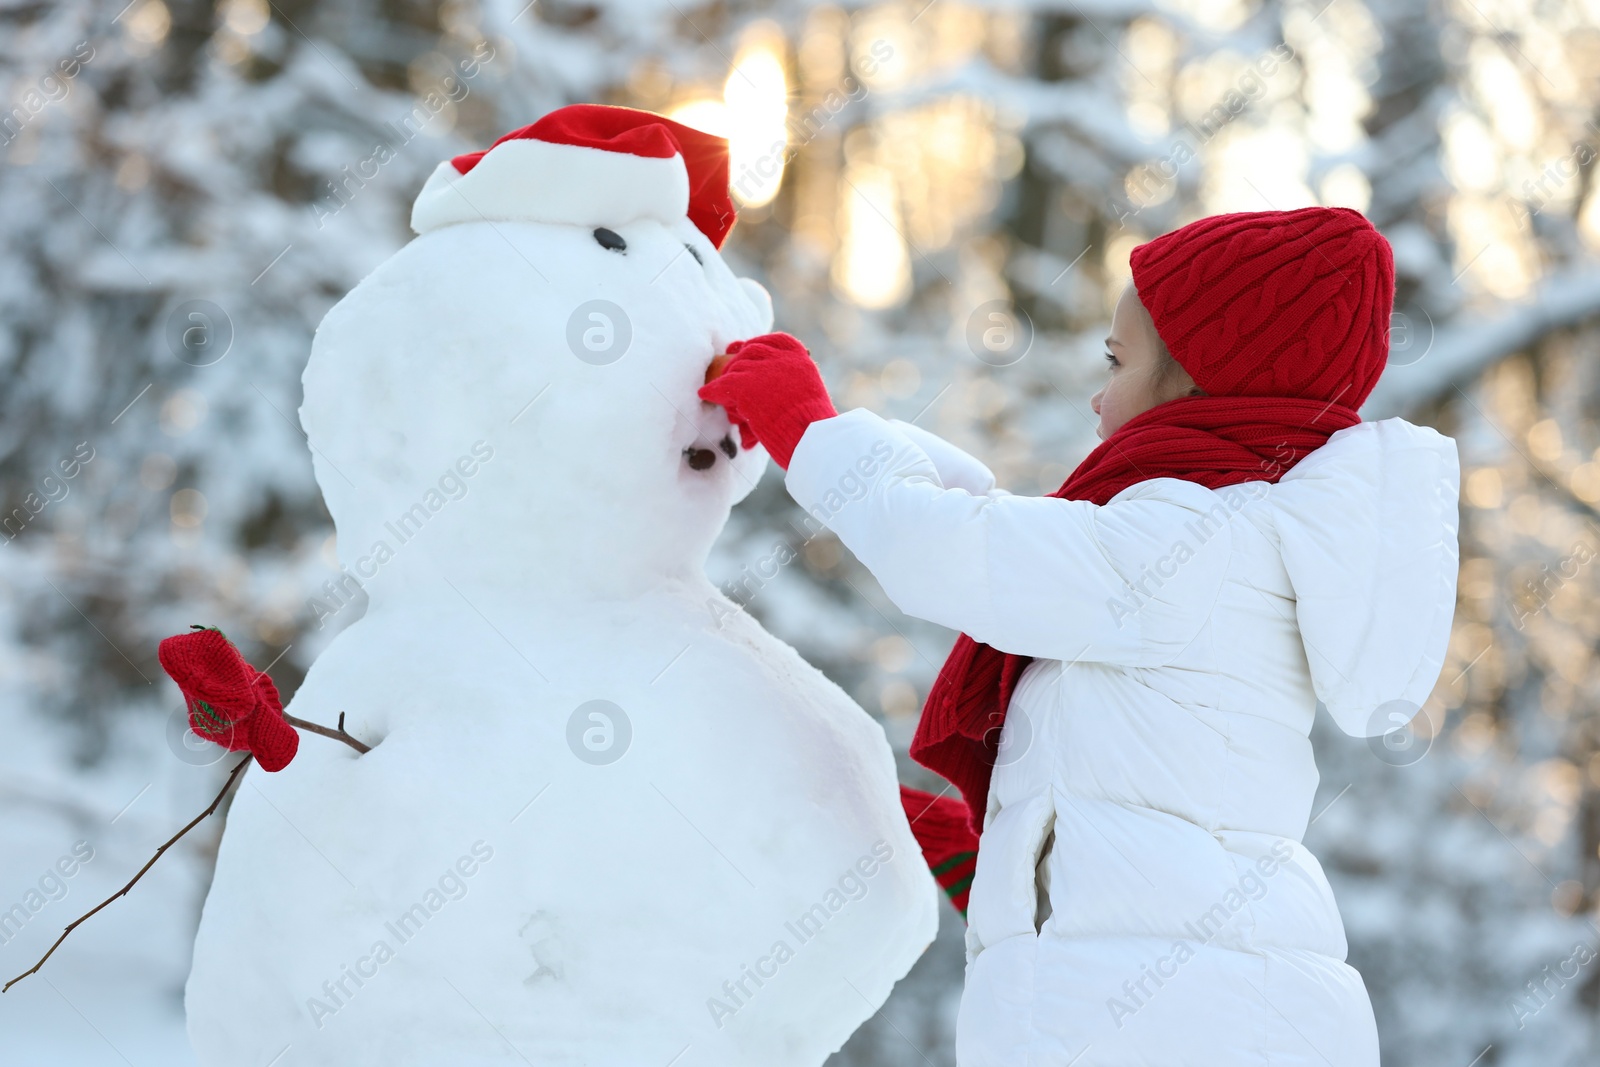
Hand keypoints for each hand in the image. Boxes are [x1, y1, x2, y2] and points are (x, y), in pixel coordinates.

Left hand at [698, 332, 837, 469]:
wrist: (810, 437)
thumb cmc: (811, 423)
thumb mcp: (806, 389)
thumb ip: (789, 377)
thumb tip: (769, 380)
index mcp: (798, 356)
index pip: (772, 340)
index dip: (754, 344)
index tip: (740, 347)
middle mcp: (779, 358)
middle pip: (750, 352)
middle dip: (737, 362)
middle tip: (726, 372)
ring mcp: (761, 370)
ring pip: (735, 369)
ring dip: (728, 382)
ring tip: (722, 395)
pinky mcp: (745, 386)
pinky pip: (721, 385)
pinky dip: (712, 391)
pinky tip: (705, 395)